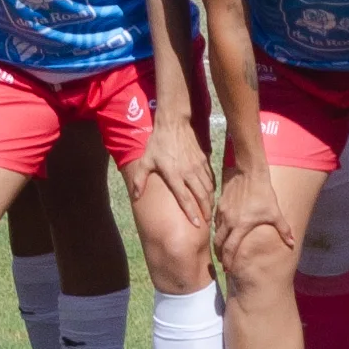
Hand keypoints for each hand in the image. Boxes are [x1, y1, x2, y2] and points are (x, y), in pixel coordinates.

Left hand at [132, 116, 213, 233]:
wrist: (174, 123)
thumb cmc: (158, 143)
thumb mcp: (145, 161)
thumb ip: (140, 180)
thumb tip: (136, 196)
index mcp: (174, 175)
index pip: (185, 198)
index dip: (192, 213)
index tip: (197, 225)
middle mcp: (189, 173)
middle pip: (201, 196)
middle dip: (206, 211)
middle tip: (208, 223)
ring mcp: (198, 166)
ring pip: (208, 188)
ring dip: (210, 201)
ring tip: (211, 211)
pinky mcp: (204, 160)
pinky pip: (211, 177)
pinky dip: (212, 188)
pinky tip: (211, 194)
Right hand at [211, 164, 293, 263]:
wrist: (250, 174)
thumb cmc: (264, 194)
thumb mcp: (275, 212)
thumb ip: (283, 229)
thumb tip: (292, 243)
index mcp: (240, 226)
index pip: (230, 249)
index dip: (227, 261)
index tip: (227, 269)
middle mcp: (228, 221)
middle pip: (219, 243)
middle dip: (220, 254)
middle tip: (223, 261)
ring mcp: (222, 212)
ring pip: (216, 230)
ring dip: (218, 240)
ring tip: (222, 247)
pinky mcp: (220, 203)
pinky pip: (216, 219)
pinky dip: (218, 226)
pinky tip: (222, 228)